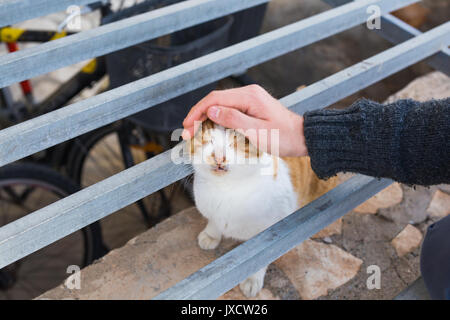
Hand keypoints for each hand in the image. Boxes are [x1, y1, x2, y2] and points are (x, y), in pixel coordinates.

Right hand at [182, 85, 307, 156]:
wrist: (304, 137)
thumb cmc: (285, 137)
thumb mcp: (258, 132)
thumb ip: (234, 120)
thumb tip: (211, 111)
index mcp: (249, 96)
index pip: (215, 99)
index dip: (197, 112)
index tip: (187, 126)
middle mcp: (248, 94)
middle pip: (215, 100)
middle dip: (198, 115)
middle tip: (187, 132)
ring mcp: (250, 99)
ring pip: (220, 105)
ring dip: (206, 117)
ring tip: (195, 132)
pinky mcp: (252, 107)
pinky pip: (229, 110)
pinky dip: (217, 119)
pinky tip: (211, 129)